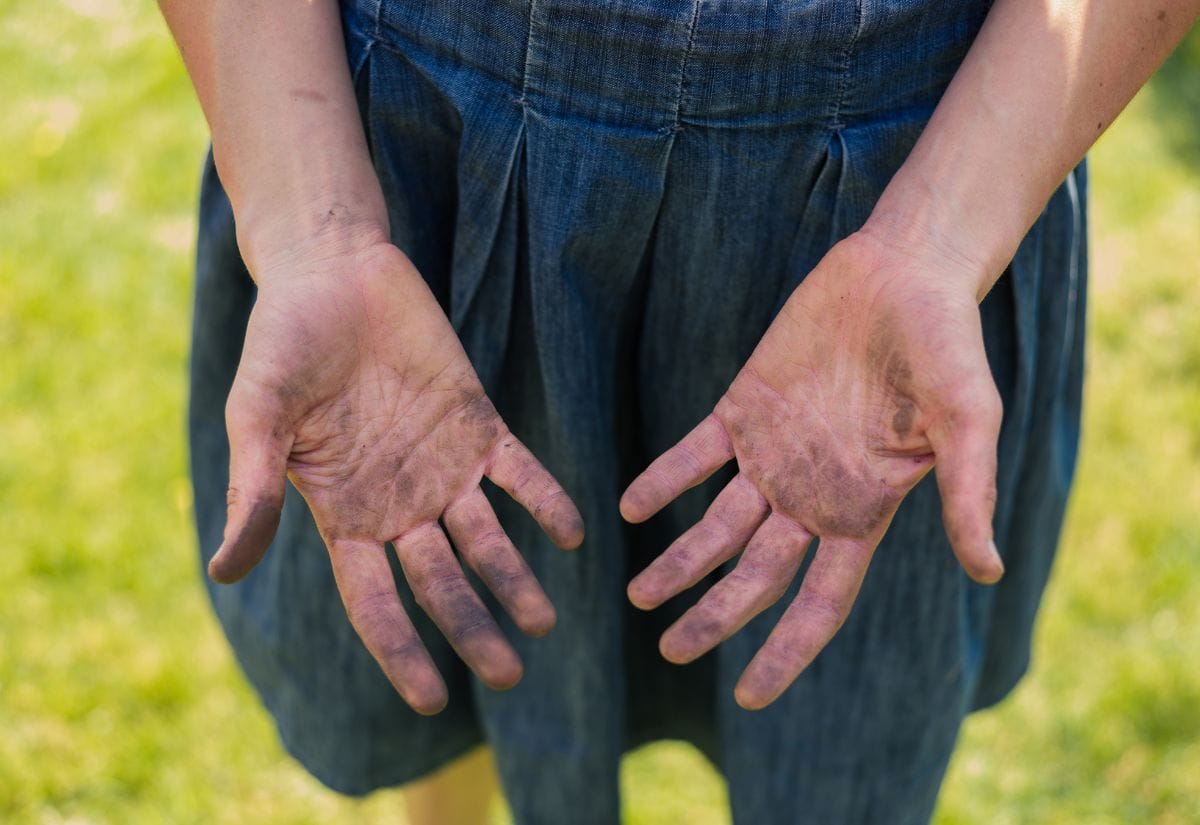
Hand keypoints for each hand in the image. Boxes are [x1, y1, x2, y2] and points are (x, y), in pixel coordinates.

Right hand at [208, 232, 584, 714]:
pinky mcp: (479, 423)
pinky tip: (573, 532)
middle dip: (473, 630)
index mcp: (345, 516)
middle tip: (510, 673)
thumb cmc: (284, 344)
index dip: (401, 651)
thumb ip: (252, 490)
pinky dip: (545, 500)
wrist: (334, 272)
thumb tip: (224, 571)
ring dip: (516, 578)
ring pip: (487, 539)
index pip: (377, 603)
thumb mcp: (258, 417)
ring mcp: (444, 467)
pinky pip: (520, 472)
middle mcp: (401, 505)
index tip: (431, 702)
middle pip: (442, 584)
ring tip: (545, 619)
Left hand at [620, 230, 1004, 709]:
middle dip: (713, 616)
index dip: (785, 651)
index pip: (818, 603)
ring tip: (637, 594)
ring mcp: (773, 453)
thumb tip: (988, 570)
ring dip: (678, 559)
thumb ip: (967, 492)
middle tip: (668, 649)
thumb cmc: (944, 346)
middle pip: (755, 575)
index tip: (748, 698)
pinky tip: (630, 506)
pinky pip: (695, 453)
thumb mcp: (966, 420)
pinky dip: (665, 478)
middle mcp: (810, 493)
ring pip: (716, 524)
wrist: (903, 272)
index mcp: (860, 511)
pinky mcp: (744, 406)